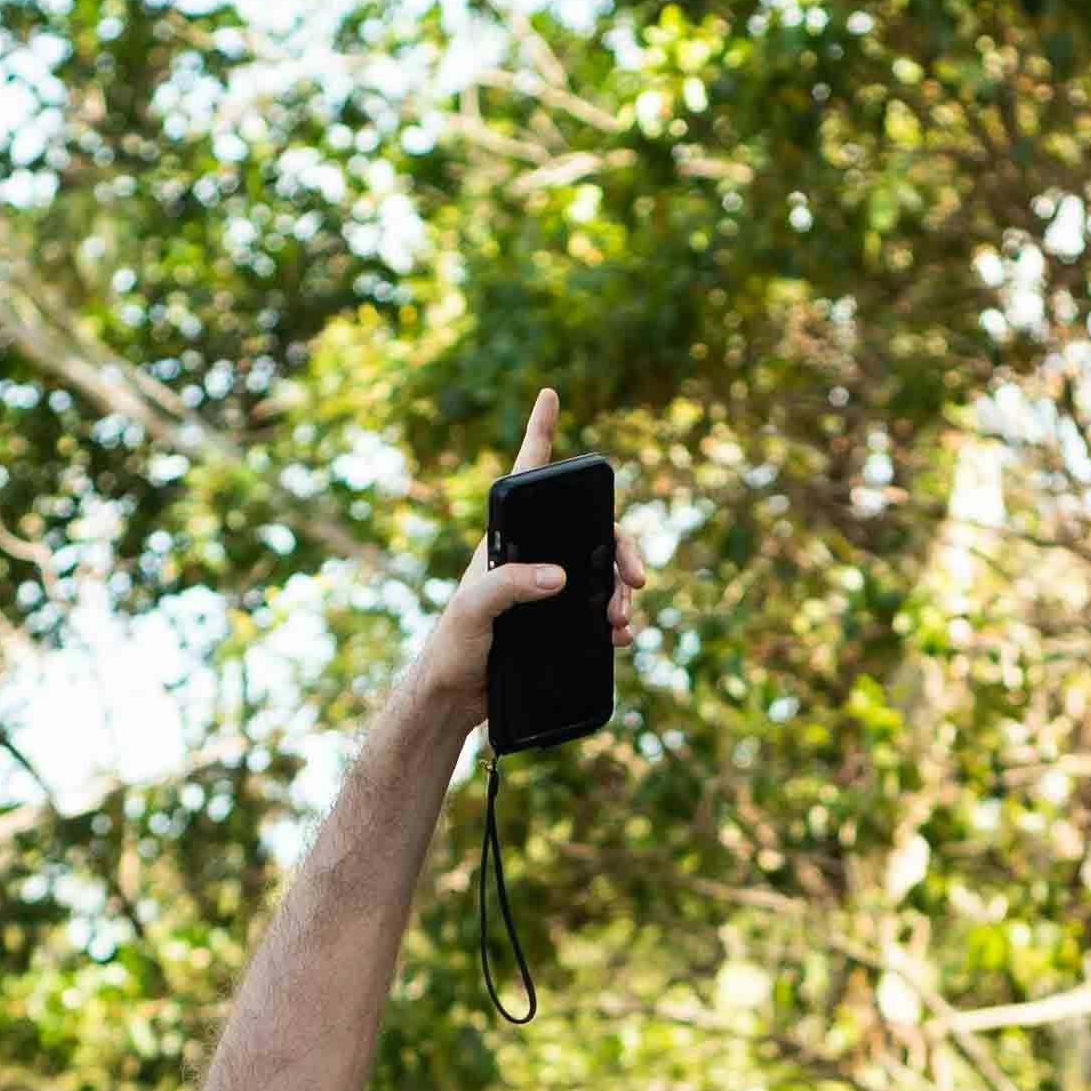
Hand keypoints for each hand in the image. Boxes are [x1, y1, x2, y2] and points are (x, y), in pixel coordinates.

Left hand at [390, 389, 640, 739]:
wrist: (455, 696)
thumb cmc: (453, 646)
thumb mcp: (474, 610)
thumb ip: (510, 585)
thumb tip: (561, 576)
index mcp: (506, 539)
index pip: (526, 476)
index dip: (539, 432)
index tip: (548, 393)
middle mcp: (531, 556)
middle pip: (590, 530)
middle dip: (621, 547)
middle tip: (637, 578)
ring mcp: (547, 588)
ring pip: (602, 571)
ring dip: (621, 590)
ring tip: (622, 619)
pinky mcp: (558, 620)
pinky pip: (599, 608)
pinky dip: (616, 617)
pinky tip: (620, 635)